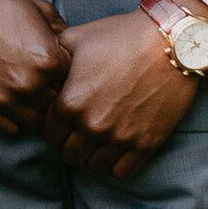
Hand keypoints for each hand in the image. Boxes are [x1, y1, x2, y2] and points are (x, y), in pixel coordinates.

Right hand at [0, 0, 68, 136]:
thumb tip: (78, 52)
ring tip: (24, 94)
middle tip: (40, 86)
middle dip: (51, 96)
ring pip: (35, 123)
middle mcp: (29, 84)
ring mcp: (3, 100)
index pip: (73, 85)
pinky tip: (7, 101)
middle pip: (56, 107)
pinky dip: (12, 119)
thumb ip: (64, 33)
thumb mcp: (39, 9)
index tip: (55, 73)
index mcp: (49, 61)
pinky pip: (10, 130)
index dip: (66, 79)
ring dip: (33, 111)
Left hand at [46, 9, 200, 178]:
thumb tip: (37, 69)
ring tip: (101, 141)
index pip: (49, 135)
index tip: (65, 123)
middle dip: (73, 145)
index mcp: (69, 102)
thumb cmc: (120, 35)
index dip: (55, 129)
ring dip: (95, 156)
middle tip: (82, 133)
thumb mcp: (75, 39)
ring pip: (95, 167)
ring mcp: (119, 137)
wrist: (169, 40)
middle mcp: (91, 125)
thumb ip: (51, 59)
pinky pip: (123, 173)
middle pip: (70, 155)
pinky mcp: (146, 144)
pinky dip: (118, 165)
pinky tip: (120, 148)